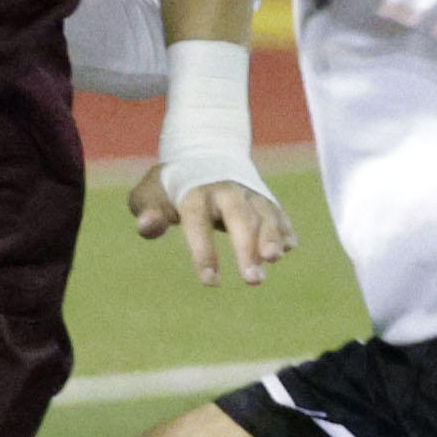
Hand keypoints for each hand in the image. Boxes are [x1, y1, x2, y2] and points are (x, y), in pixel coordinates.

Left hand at [129, 164, 295, 286]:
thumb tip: (146, 225)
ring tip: (274, 259)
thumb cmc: (170, 188)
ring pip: (264, 212)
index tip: (210, 280)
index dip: (204, 250)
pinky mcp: (264, 198)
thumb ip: (147, 211)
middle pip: (240, 217)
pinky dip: (285, 227)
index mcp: (194, 192)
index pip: (198, 221)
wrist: (201, 156)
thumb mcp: (149, 195)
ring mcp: (248, 193)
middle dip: (247, 247)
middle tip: (253, 279)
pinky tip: (290, 246)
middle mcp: (225, 190)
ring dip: (272, 236)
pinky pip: (278, 212)